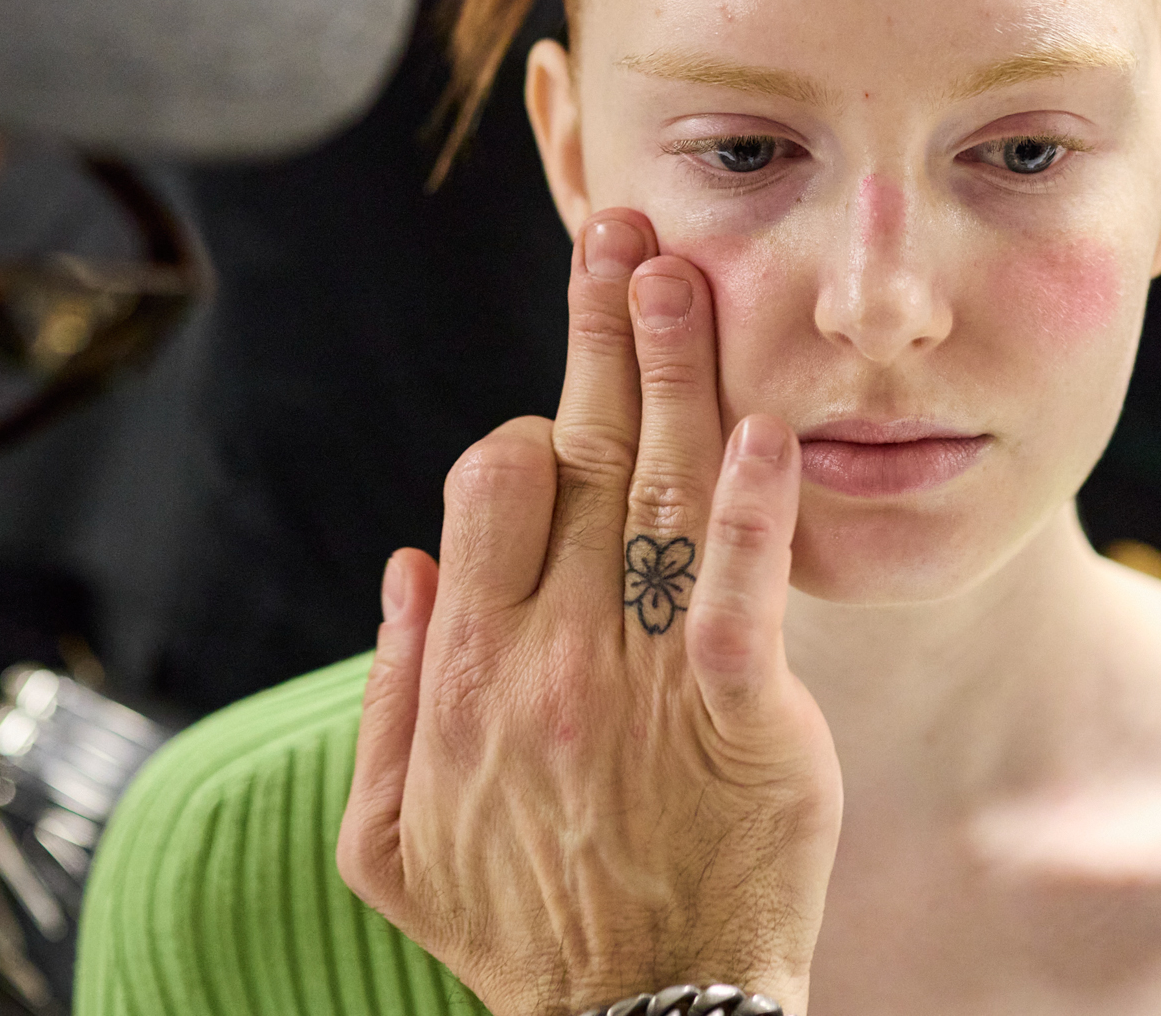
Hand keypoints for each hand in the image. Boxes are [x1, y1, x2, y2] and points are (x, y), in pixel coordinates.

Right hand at [339, 209, 839, 1015]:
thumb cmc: (523, 930)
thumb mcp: (393, 841)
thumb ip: (393, 697)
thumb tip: (405, 565)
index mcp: (471, 670)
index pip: (496, 488)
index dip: (534, 419)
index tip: (572, 378)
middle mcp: (553, 658)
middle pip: (580, 454)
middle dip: (599, 331)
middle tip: (622, 232)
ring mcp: (646, 685)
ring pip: (662, 493)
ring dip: (673, 369)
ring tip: (680, 269)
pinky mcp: (746, 719)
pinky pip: (746, 595)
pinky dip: (759, 507)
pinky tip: (767, 427)